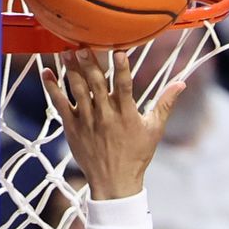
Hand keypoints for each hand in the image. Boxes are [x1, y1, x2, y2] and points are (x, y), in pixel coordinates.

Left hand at [46, 49, 183, 201]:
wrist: (114, 184)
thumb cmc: (136, 156)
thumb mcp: (154, 130)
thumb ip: (165, 104)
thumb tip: (182, 83)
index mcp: (126, 115)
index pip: (124, 87)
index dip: (121, 69)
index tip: (118, 51)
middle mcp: (105, 116)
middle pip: (96, 85)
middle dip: (89, 64)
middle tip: (82, 44)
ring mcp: (87, 122)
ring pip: (77, 90)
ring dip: (70, 70)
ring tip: (65, 50)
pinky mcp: (72, 128)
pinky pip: (60, 105)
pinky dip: (52, 88)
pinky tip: (46, 71)